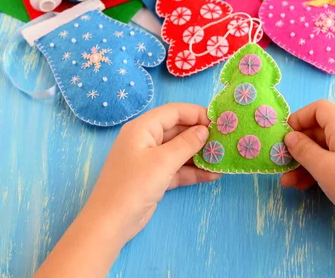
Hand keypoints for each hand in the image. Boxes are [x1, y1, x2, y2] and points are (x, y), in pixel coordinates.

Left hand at [85, 103, 221, 242]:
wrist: (110, 223)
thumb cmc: (133, 185)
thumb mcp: (163, 161)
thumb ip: (186, 143)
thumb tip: (204, 130)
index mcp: (143, 128)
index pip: (174, 112)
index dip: (197, 114)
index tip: (218, 122)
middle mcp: (146, 140)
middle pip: (178, 130)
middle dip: (201, 135)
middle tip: (225, 140)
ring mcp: (150, 160)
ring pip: (180, 151)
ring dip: (200, 155)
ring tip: (222, 158)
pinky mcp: (155, 177)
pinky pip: (178, 169)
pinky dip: (193, 171)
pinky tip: (213, 175)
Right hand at [281, 100, 334, 230]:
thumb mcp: (322, 167)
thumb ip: (303, 149)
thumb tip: (290, 137)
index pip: (320, 108)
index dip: (300, 117)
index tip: (286, 135)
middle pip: (319, 131)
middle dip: (298, 146)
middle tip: (281, 161)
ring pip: (324, 150)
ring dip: (304, 163)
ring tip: (287, 181)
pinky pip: (332, 163)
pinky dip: (316, 171)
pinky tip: (303, 186)